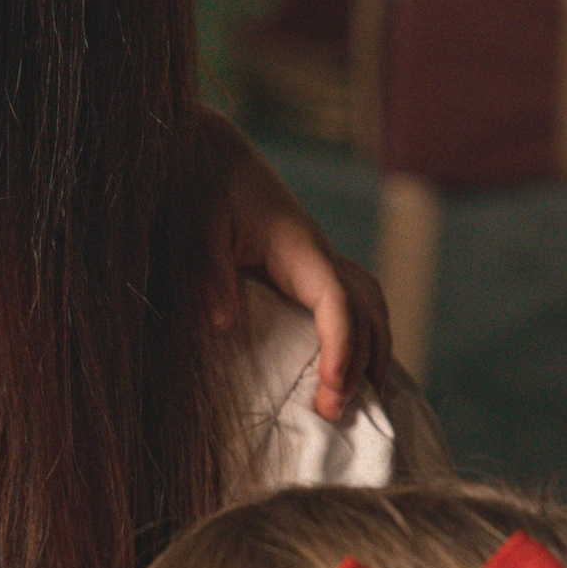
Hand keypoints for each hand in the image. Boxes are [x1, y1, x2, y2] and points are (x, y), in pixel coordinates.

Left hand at [199, 115, 391, 424]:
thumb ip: (208, 272)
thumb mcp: (195, 225)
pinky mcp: (309, 271)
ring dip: (371, 353)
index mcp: (299, 245)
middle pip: (367, 310)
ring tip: (353, 403)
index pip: (337, 300)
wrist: (208, 154)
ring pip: (370, 308)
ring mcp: (319, 263)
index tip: (331, 390)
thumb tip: (224, 324)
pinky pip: (352, 306)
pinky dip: (362, 339)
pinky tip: (351, 374)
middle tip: (333, 413)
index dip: (341, 348)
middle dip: (361, 363)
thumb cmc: (200, 186)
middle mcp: (319, 256)